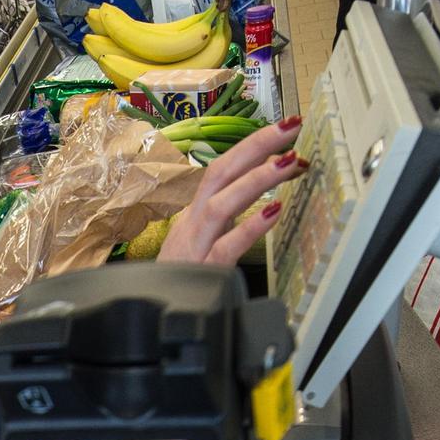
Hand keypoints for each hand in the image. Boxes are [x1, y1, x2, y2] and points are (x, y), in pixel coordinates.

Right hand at [157, 117, 306, 265]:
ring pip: (222, 204)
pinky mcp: (202, 270)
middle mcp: (194, 222)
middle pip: (219, 173)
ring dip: (256, 180)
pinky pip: (226, 246)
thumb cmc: (178, 276)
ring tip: (288, 163)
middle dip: (255, 146)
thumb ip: (228, 220)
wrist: (149, 311)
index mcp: (195, 212)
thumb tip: (265, 201)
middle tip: (290, 128)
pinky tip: (273, 213)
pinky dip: (250, 227)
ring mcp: (196, 244)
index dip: (251, 147)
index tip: (282, 131)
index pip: (221, 169)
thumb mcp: (202, 240)